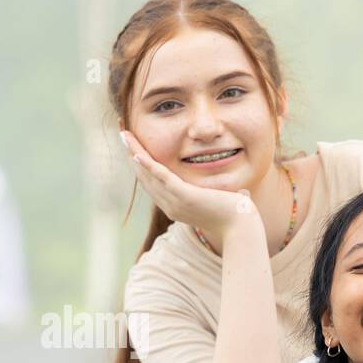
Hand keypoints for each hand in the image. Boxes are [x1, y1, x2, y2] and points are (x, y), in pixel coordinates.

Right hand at [120, 130, 261, 243]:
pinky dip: (148, 166)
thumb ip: (209, 189)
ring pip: (148, 175)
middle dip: (132, 154)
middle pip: (144, 177)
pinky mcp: (184, 197)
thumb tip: (216, 179)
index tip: (133, 146)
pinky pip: (162, 178)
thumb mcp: (215, 198)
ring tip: (124, 136)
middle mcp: (170, 205)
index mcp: (174, 205)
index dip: (140, 163)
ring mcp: (175, 202)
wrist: (240, 227)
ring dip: (134, 154)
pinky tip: (137, 154)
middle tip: (123, 134)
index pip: (152, 181)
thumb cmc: (233, 213)